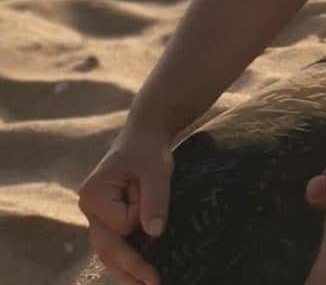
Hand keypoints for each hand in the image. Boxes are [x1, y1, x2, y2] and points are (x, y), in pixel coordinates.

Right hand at [77, 123, 173, 284]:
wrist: (144, 136)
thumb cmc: (148, 150)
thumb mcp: (156, 169)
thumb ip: (155, 198)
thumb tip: (154, 233)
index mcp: (94, 195)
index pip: (121, 224)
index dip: (141, 217)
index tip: (151, 194)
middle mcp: (89, 209)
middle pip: (107, 247)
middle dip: (130, 268)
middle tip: (154, 283)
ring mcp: (96, 215)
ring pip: (108, 252)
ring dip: (126, 271)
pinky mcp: (107, 218)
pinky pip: (114, 245)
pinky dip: (125, 261)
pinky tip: (138, 277)